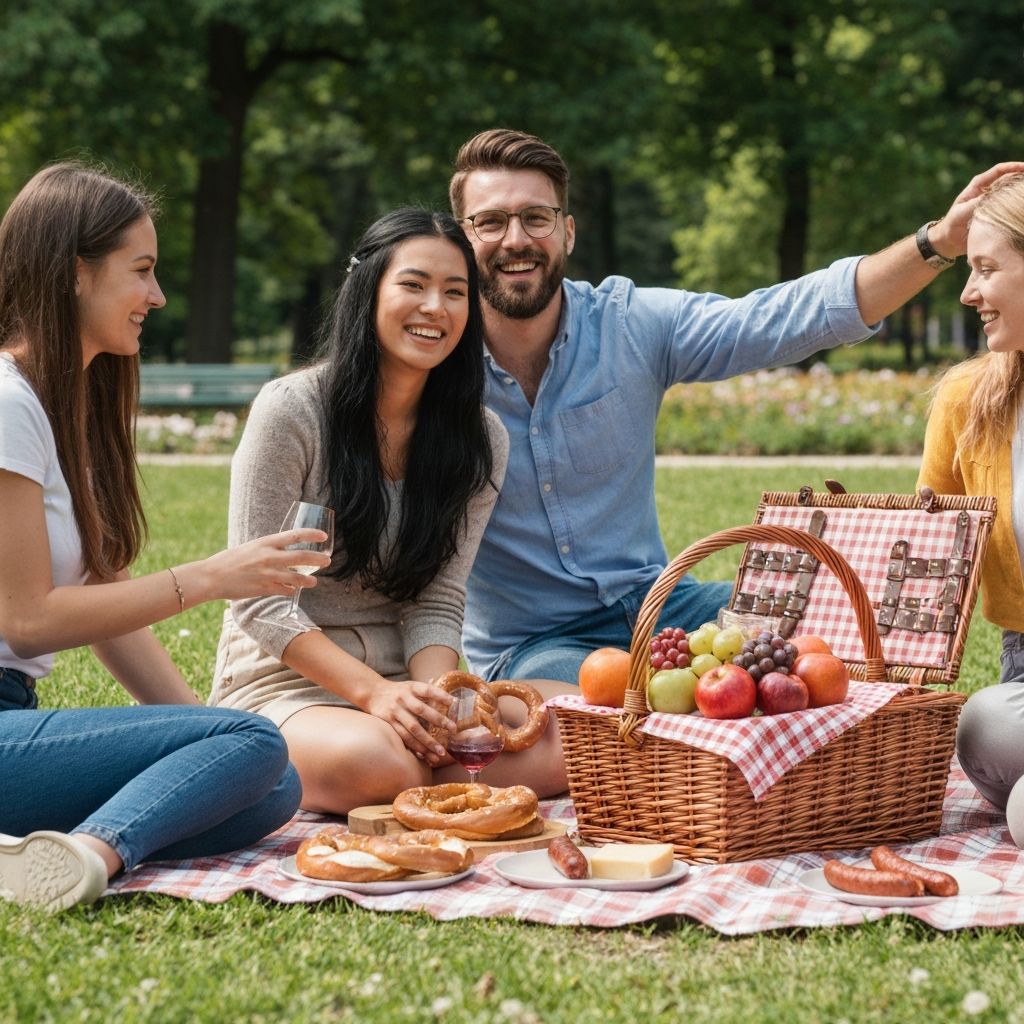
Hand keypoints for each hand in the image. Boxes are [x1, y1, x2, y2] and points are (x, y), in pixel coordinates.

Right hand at [193, 528, 331, 602]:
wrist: (212, 576)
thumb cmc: (230, 560)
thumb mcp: (251, 547)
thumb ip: (268, 549)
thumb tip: (282, 550)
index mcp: (265, 542)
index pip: (295, 535)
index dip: (312, 535)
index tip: (324, 536)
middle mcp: (269, 556)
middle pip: (302, 557)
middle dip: (318, 560)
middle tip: (327, 561)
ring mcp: (268, 573)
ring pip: (297, 578)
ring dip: (308, 581)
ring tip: (314, 582)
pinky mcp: (264, 588)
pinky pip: (285, 590)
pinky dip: (291, 591)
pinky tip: (292, 591)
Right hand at [363, 680, 452, 762]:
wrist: (373, 693)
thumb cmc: (399, 691)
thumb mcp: (411, 686)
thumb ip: (427, 692)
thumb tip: (452, 700)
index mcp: (411, 687)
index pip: (427, 690)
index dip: (440, 695)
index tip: (454, 702)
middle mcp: (402, 699)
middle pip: (422, 710)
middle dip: (438, 721)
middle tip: (453, 730)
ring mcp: (395, 712)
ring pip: (413, 728)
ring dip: (427, 742)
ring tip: (440, 752)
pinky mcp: (389, 724)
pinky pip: (403, 737)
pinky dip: (414, 747)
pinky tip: (424, 755)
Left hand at [932, 161, 1023, 255]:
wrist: (948, 241)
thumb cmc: (952, 224)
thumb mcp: (961, 213)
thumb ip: (975, 204)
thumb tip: (993, 196)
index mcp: (978, 185)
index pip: (998, 170)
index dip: (1013, 167)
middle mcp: (987, 190)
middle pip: (1009, 177)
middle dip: (1022, 177)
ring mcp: (993, 201)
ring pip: (1011, 191)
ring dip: (1021, 190)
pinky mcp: (996, 212)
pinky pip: (1010, 205)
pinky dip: (1018, 203)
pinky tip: (1023, 205)